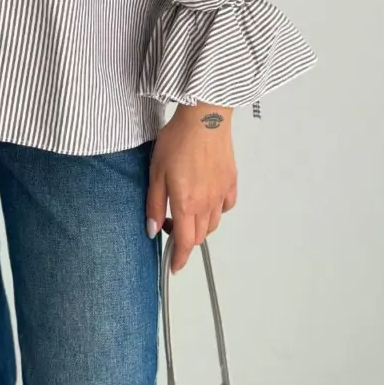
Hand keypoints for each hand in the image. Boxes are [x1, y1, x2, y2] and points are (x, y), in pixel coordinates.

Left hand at [146, 104, 236, 272]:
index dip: (178, 258)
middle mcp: (207, 203)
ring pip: (213, 223)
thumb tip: (153, 229)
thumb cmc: (178, 140)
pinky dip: (216, 210)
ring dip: (199, 225)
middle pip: (199, 236)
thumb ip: (154, 204)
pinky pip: (226, 206)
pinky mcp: (231, 181)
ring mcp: (221, 193)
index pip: (184, 243)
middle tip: (169, 225)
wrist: (203, 118)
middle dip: (185, 239)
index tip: (174, 266)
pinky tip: (207, 199)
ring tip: (186, 210)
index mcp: (187, 204)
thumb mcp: (156, 172)